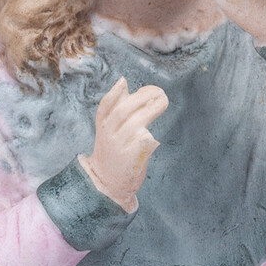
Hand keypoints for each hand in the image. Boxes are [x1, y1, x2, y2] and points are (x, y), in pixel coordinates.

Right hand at [82, 77, 167, 210]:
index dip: (113, 94)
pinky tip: (155, 135)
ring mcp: (119, 146)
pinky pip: (143, 142)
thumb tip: (124, 84)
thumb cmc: (113, 152)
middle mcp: (109, 135)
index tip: (124, 82)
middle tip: (157, 92)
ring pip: (135, 124)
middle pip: (122, 111)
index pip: (104, 107)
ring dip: (151, 111)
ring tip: (162, 102)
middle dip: (141, 98)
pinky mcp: (131, 158)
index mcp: (102, 126)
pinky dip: (150, 135)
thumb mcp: (108, 131)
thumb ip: (115, 110)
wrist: (108, 183)